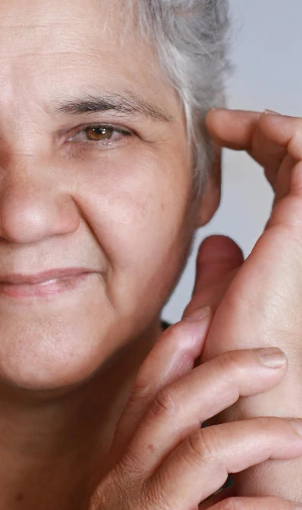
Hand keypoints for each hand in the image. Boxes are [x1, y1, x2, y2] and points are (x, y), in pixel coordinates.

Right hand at [2, 313, 301, 509]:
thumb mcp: (119, 509)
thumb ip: (150, 468)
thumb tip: (200, 437)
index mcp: (117, 466)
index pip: (143, 391)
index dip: (174, 349)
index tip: (207, 317)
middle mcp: (126, 483)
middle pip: (173, 405)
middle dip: (227, 372)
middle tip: (275, 359)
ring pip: (201, 455)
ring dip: (258, 437)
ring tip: (301, 433)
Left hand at [198, 110, 301, 362]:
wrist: (242, 385)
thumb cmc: (233, 355)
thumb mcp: (222, 299)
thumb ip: (222, 269)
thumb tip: (217, 243)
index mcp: (296, 243)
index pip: (291, 173)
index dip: (261, 143)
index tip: (216, 133)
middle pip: (301, 156)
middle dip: (264, 129)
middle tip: (218, 124)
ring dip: (269, 125)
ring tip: (223, 124)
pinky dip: (275, 129)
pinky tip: (235, 131)